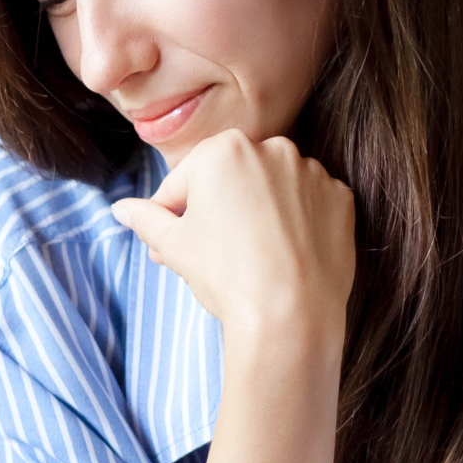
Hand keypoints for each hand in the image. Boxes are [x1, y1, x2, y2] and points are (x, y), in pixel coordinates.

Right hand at [111, 130, 353, 346]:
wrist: (289, 315)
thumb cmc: (226, 275)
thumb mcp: (173, 246)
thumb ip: (146, 219)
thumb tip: (121, 209)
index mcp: (223, 149)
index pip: (184, 182)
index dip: (171, 217)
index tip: (171, 245)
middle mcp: (272, 147)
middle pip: (230, 181)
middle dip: (216, 212)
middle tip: (209, 254)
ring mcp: (311, 172)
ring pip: (271, 190)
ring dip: (257, 214)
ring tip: (250, 258)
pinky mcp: (341, 199)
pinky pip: (309, 205)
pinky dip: (296, 224)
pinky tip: (284, 255)